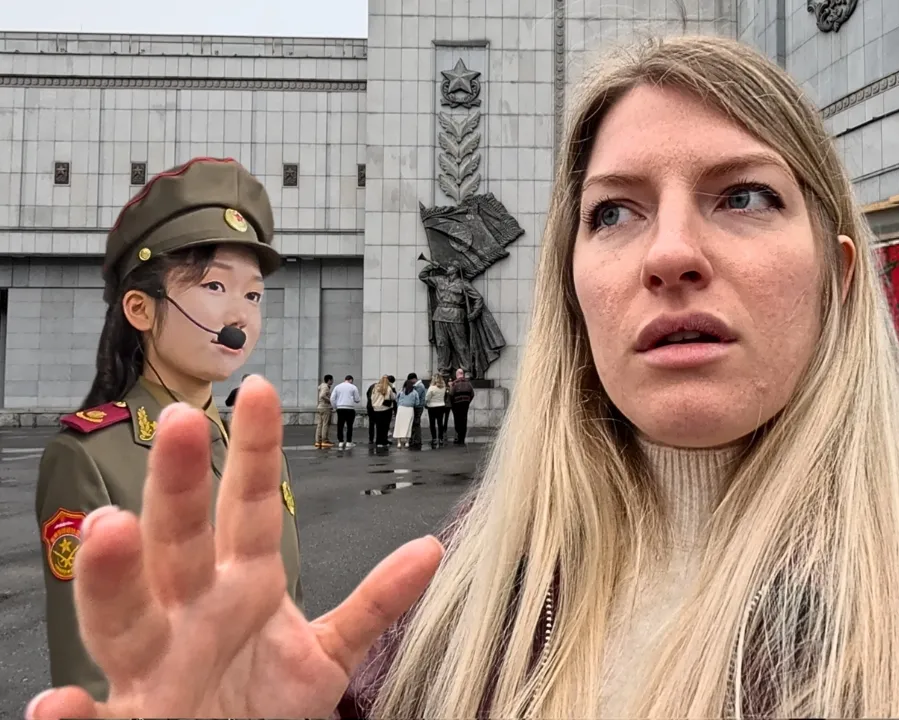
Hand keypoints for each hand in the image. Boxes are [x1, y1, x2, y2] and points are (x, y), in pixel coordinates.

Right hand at [24, 376, 442, 719]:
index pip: (249, 507)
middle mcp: (190, 613)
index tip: (261, 390)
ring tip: (109, 528)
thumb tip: (430, 550)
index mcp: (241, 585)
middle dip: (178, 485)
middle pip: (181, 541)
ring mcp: (155, 668)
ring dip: (113, 574)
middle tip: (179, 424)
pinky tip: (57, 700)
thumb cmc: (265, 702)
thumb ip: (374, 602)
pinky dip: (72, 715)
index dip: (255, 451)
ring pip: (125, 616)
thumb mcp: (328, 652)